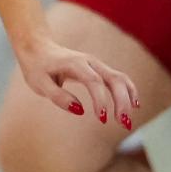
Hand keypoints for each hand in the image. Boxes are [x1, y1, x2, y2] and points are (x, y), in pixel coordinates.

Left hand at [14, 32, 139, 129]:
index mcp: (74, 64)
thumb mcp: (38, 83)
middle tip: (124, 124)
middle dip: (122, 101)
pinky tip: (134, 105)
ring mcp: (96, 64)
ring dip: (127, 98)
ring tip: (127, 121)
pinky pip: (119, 78)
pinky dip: (128, 91)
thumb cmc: (37, 67)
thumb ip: (57, 96)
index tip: (102, 119)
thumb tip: (79, 110)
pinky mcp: (98, 70)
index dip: (101, 100)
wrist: (37, 47)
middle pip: (114, 78)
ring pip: (120, 78)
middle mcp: (89, 62)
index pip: (94, 81)